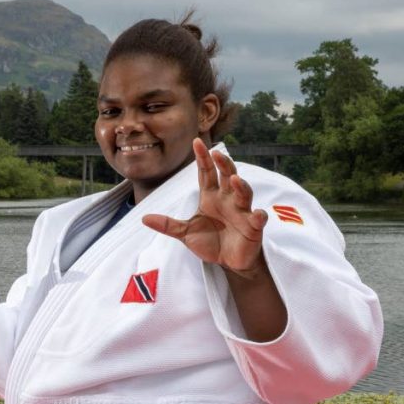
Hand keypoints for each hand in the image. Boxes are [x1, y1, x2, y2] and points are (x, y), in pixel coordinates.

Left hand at [143, 139, 268, 276]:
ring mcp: (242, 212)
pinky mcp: (253, 227)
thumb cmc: (210, 242)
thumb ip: (168, 225)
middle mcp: (227, 199)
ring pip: (244, 193)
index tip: (196, 142)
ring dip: (241, 186)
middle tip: (216, 153)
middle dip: (223, 164)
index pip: (206, 173)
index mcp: (211, 197)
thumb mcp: (185, 233)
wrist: (228, 262)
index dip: (202, 158)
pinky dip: (259, 216)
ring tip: (234, 179)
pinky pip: (258, 219)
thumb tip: (143, 218)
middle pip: (227, 176)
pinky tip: (257, 215)